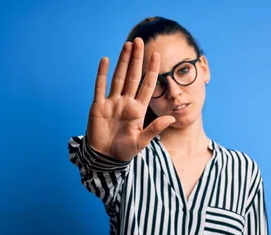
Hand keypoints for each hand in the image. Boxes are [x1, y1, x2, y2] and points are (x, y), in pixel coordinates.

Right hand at [86, 37, 175, 161]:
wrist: (105, 158)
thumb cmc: (124, 151)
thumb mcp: (142, 141)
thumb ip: (155, 128)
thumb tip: (172, 118)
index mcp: (138, 109)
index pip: (147, 85)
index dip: (152, 70)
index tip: (157, 55)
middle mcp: (126, 102)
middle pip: (132, 76)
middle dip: (136, 59)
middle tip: (139, 41)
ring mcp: (112, 103)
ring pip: (118, 77)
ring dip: (122, 61)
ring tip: (127, 44)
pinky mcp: (98, 106)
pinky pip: (100, 87)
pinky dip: (102, 74)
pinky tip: (106, 60)